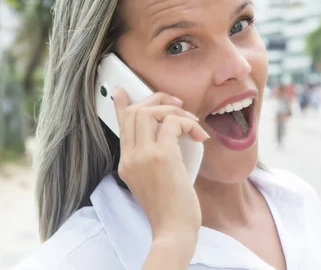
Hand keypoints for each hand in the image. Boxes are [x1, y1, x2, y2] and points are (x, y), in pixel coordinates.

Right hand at [113, 88, 208, 246]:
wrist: (173, 229)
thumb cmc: (170, 208)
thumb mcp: (154, 181)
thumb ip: (154, 159)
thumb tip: (169, 137)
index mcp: (126, 164)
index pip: (121, 126)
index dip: (122, 105)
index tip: (122, 92)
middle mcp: (130, 157)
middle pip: (135, 112)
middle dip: (158, 100)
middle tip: (179, 105)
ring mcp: (143, 156)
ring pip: (149, 112)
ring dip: (174, 110)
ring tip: (192, 122)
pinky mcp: (161, 156)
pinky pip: (172, 123)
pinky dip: (188, 123)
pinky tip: (199, 135)